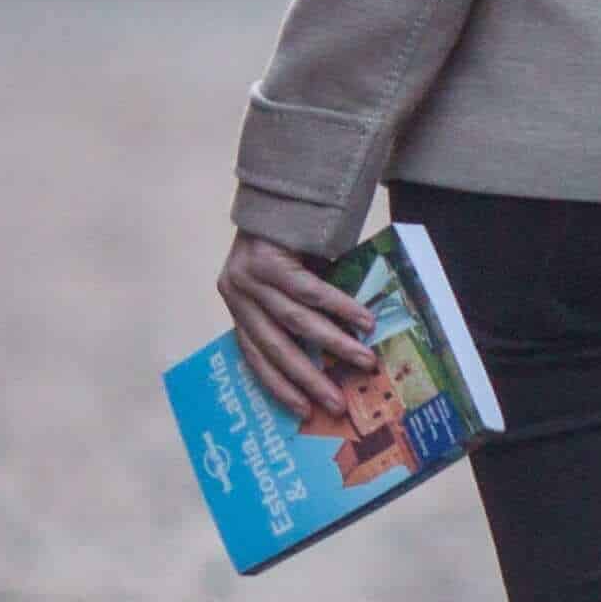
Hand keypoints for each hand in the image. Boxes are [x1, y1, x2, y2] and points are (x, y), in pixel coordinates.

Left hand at [220, 232, 383, 434]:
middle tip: (334, 403)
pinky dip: (340, 308)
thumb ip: (299, 312)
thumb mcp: (287, 284)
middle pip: (274, 346)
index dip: (277, 384)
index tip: (302, 410)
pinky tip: (364, 320)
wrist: (283, 191)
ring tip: (363, 359)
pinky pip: (309, 291)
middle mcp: (236, 294)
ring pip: (295, 321)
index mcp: (238, 305)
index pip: (254, 355)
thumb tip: (337, 352)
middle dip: (307, 377)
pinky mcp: (268, 260)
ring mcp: (249, 278)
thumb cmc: (292, 241)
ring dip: (333, 343)